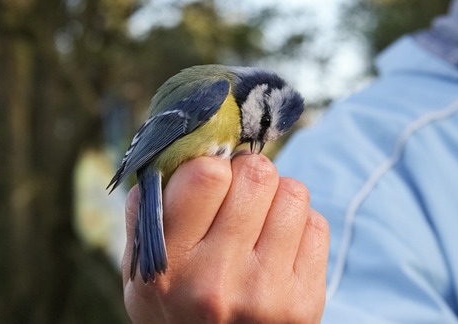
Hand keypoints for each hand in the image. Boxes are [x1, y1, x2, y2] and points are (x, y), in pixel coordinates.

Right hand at [122, 153, 329, 322]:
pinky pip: (316, 224)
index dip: (212, 166)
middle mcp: (216, 281)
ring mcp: (265, 294)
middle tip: (239, 195)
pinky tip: (279, 247)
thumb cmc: (174, 305)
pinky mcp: (304, 303)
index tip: (211, 181)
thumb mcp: (141, 267)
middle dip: (248, 174)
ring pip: (293, 191)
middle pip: (257, 174)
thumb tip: (184, 152)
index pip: (207, 174)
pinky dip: (299, 225)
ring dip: (276, 197)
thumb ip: (149, 209)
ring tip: (260, 221)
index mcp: (169, 263)